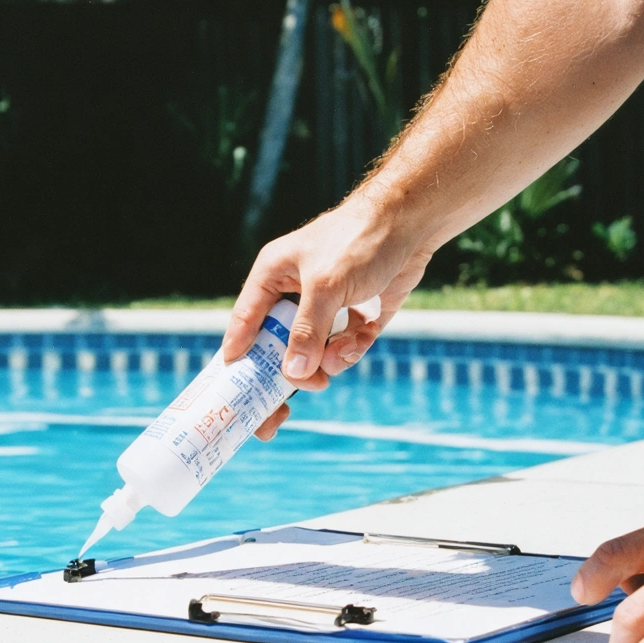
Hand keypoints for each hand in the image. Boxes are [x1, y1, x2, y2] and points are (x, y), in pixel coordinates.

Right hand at [223, 200, 432, 441]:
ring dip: (329, 361)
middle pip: (277, 348)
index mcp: (272, 277)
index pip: (244, 323)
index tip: (231, 394)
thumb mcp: (327, 285)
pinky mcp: (353, 319)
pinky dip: (353, 350)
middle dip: (285, 377)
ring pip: (314, 355)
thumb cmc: (359, 241)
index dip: (238, 357)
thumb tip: (292, 373)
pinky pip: (343, 351)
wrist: (412, 225)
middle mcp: (293, 294)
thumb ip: (307, 330)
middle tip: (278, 417)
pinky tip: (366, 334)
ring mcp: (325, 309)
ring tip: (345, 351)